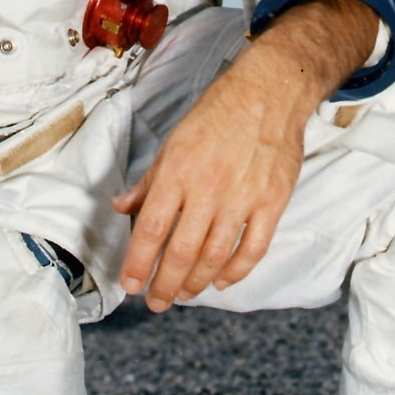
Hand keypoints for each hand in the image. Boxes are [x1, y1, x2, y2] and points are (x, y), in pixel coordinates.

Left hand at [114, 0, 376, 311]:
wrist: (269, 92)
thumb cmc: (217, 113)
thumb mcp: (172, 141)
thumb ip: (148, 181)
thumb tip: (122, 207)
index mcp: (178, 171)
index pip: (150, 229)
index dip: (138, 263)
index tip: (129, 285)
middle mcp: (208, 188)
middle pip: (181, 251)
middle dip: (165, 284)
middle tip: (156, 302)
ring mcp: (243, 197)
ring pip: (215, 255)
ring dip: (196, 282)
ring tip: (184, 293)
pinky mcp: (272, 201)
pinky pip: (253, 247)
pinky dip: (237, 271)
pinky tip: (222, 281)